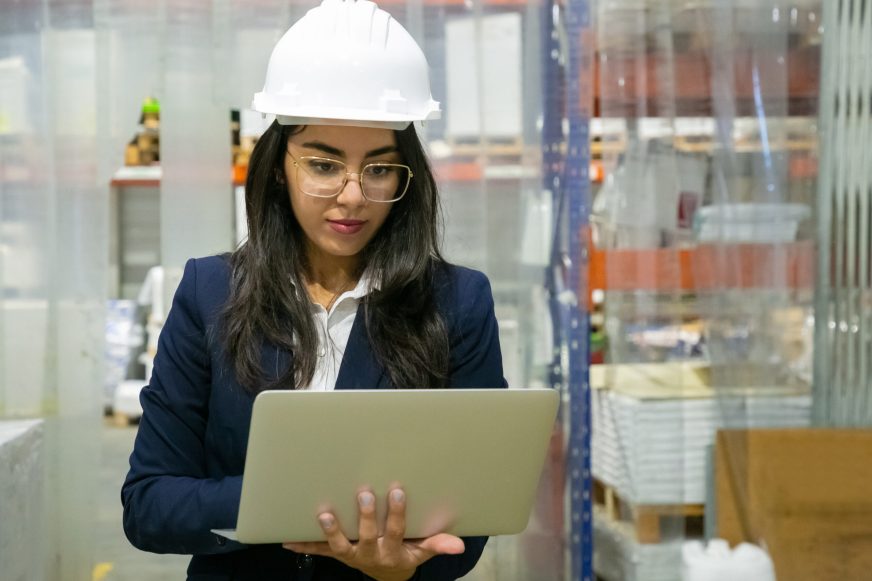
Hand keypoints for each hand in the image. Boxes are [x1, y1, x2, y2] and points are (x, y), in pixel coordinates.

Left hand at [283, 488, 464, 580]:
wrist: (386, 573)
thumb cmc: (405, 551)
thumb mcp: (422, 550)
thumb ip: (437, 544)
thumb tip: (459, 545)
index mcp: (392, 550)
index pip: (396, 531)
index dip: (396, 513)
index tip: (397, 491)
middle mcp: (369, 553)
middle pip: (366, 536)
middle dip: (365, 517)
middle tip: (364, 494)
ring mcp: (350, 554)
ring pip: (338, 545)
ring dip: (331, 531)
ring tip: (324, 515)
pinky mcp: (336, 553)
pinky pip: (318, 550)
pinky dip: (302, 545)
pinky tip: (286, 539)